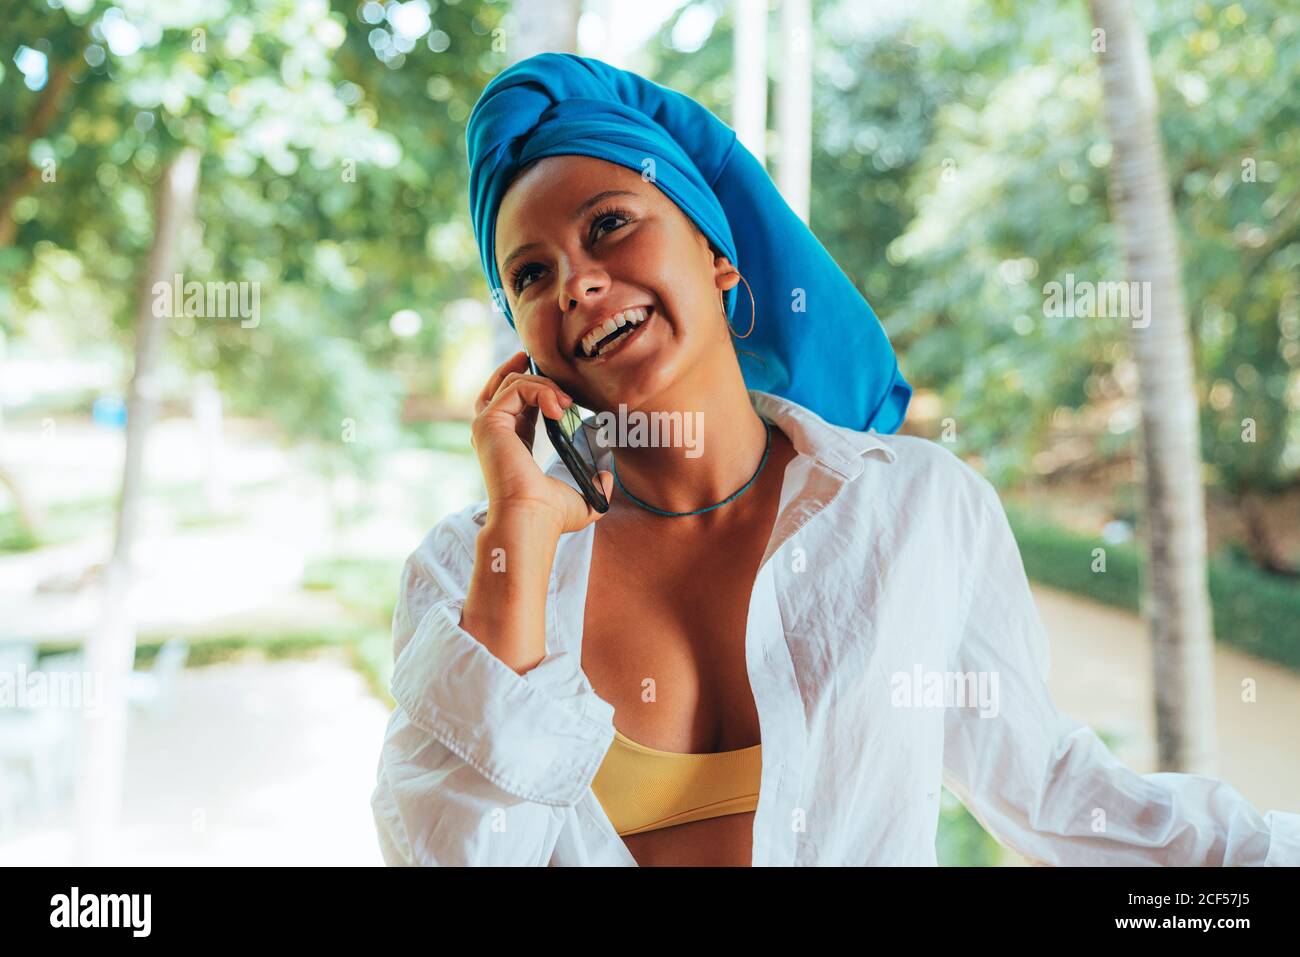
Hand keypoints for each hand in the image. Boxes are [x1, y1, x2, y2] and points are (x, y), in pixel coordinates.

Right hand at [471, 350, 613, 534]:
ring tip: (567, 404)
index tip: (558, 386)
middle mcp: (493, 433)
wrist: (531, 518)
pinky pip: (514, 388)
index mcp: (510, 445)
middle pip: (503, 385)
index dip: (535, 388)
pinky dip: (540, 390)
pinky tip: (558, 408)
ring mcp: (487, 426)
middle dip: (531, 373)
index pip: (516, 404)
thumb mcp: (580, 500)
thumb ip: (595, 488)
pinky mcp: (489, 422)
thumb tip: (607, 478)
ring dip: (545, 386)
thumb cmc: (549, 516)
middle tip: (560, 383)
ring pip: (512, 383)